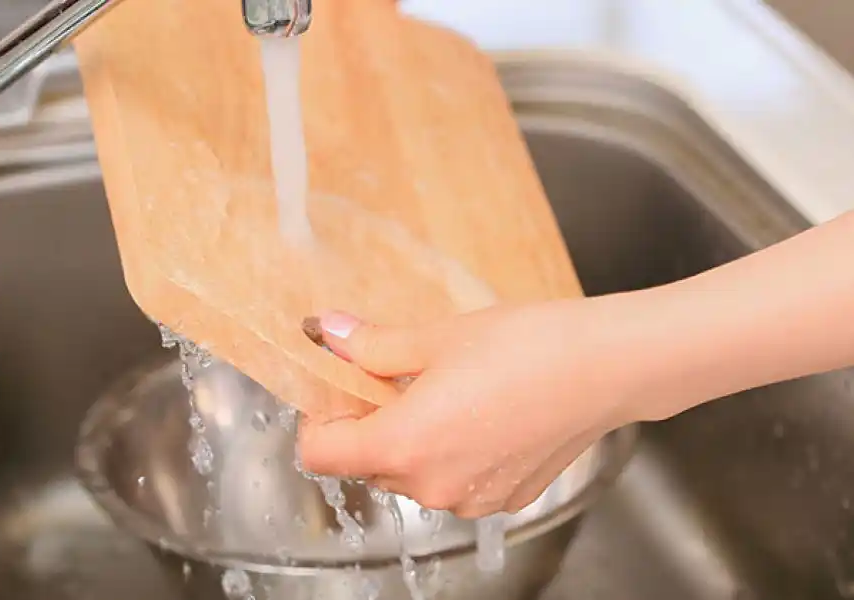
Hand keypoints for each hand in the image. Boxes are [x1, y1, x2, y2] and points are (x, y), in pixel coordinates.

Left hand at [297, 298, 644, 518]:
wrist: (607, 366)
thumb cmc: (526, 346)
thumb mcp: (437, 337)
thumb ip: (372, 345)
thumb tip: (327, 333)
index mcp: (403, 445)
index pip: (319, 453)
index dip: (320, 417)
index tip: (343, 388)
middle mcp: (432, 486)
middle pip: (367, 464)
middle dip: (371, 424)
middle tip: (400, 378)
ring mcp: (471, 500)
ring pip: (413, 474)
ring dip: (414, 440)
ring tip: (450, 393)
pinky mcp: (505, 500)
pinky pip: (455, 482)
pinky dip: (454, 454)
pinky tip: (485, 414)